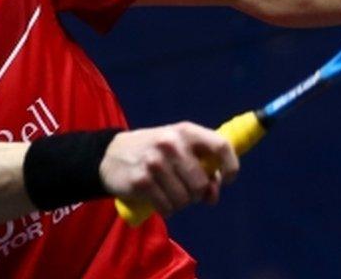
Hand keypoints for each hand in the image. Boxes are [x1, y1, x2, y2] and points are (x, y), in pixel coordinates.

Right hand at [99, 122, 238, 217]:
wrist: (110, 155)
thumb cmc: (153, 152)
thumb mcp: (177, 149)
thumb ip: (200, 166)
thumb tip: (212, 194)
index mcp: (185, 131)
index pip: (220, 145)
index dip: (231, 166)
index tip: (228, 179)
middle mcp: (171, 144)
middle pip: (201, 184)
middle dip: (197, 194)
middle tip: (185, 190)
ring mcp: (155, 162)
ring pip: (184, 200)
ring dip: (180, 203)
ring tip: (168, 193)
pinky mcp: (142, 181)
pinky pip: (167, 208)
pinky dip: (166, 209)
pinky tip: (157, 199)